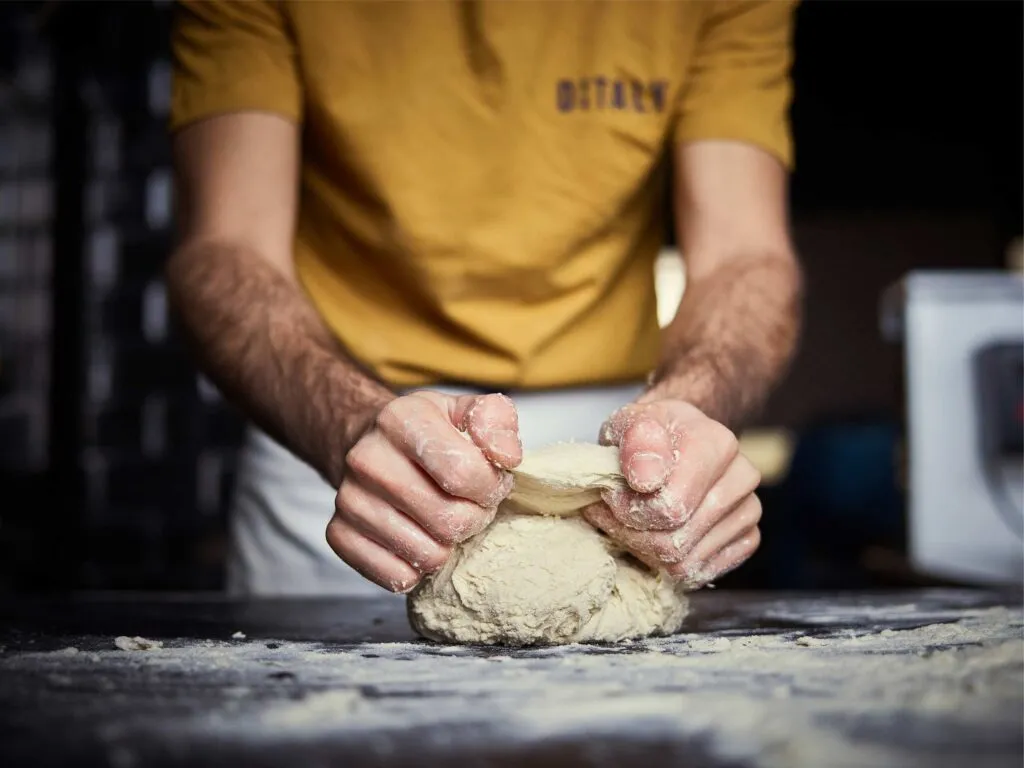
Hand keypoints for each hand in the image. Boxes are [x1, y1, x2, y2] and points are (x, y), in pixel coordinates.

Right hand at [327, 391, 520, 592]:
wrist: (371, 445)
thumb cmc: (428, 433)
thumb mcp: (465, 412)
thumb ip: (496, 422)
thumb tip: (506, 457)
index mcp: (400, 419)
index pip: (464, 472)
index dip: (490, 487)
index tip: (489, 484)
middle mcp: (367, 457)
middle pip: (449, 519)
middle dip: (473, 518)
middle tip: (468, 505)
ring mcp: (349, 499)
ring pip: (427, 554)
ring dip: (447, 545)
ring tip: (443, 520)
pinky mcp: (339, 534)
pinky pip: (397, 576)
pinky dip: (416, 568)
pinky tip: (418, 539)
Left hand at [584, 400, 761, 588]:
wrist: (674, 441)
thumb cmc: (648, 437)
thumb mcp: (629, 424)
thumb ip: (635, 443)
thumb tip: (647, 478)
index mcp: (717, 443)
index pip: (669, 508)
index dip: (629, 510)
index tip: (610, 495)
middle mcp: (742, 476)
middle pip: (676, 541)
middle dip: (633, 534)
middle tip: (612, 515)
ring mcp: (749, 509)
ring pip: (686, 563)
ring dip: (647, 551)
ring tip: (631, 524)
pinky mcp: (749, 537)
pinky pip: (701, 572)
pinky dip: (670, 564)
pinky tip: (656, 536)